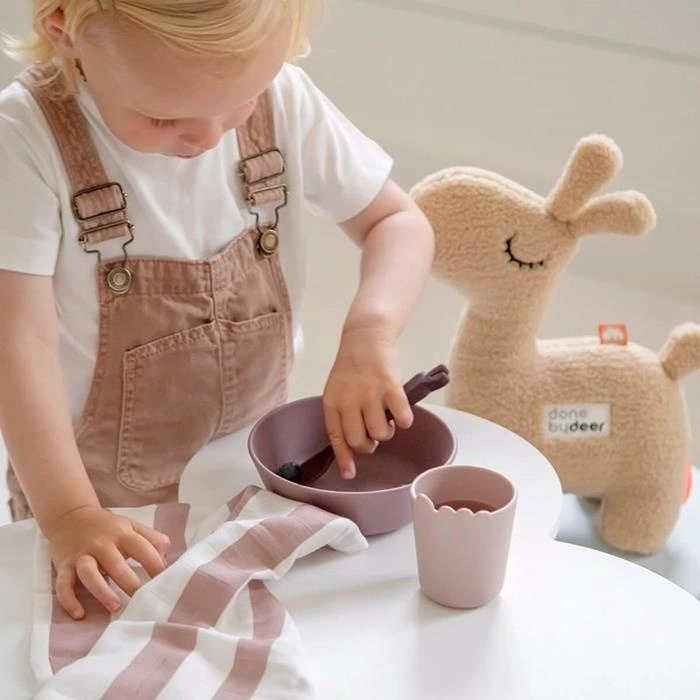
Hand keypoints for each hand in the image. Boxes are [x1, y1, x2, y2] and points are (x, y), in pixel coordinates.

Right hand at [47, 505, 169, 618]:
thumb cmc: (108, 526)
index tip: (165, 583)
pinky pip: (63, 584)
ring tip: (116, 606)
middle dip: (130, 583)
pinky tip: (79, 614)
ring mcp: (81, 555)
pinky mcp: (64, 566)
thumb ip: (153, 540)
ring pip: (89, 573)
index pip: (144, 549)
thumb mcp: (133, 526)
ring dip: (102, 591)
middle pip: (116, 564)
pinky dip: (69, 600)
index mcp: (122, 533)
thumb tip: (166, 562)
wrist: (71, 515)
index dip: (156, 566)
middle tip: (142, 601)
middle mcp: (102, 543)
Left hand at [323, 326, 412, 478]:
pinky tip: (403, 416)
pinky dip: (404, 422)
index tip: (350, 474)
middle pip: (358, 440)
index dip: (344, 458)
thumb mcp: (338, 389)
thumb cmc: (352, 367)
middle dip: (368, 446)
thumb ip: (343, 413)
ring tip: (388, 421)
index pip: (336, 437)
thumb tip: (352, 445)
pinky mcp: (391, 386)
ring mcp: (370, 393)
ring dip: (386, 433)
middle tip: (374, 436)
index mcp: (332, 401)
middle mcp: (349, 399)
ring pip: (380, 433)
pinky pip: (401, 417)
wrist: (365, 336)